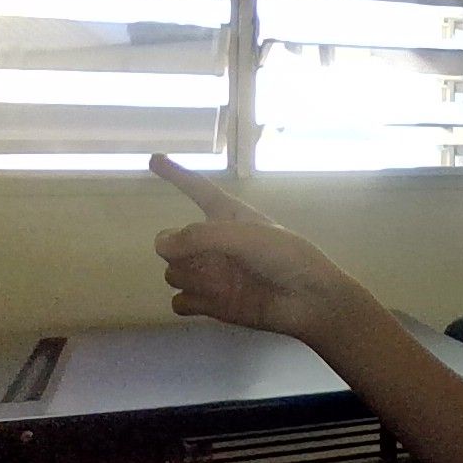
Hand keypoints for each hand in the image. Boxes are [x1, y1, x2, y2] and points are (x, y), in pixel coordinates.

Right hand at [150, 154, 360, 341]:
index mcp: (228, 217)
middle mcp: (216, 244)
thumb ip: (199, 236)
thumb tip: (161, 244)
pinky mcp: (212, 303)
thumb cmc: (284, 257)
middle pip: (172, 243)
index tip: (155, 158)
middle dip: (181, 252)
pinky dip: (189, 302)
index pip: (198, 190)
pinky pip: (179, 302)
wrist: (308, 300)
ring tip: (224, 283)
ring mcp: (213, 274)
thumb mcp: (244, 237)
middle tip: (210, 260)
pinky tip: (211, 301)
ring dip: (191, 278)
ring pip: (173, 273)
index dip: (177, 174)